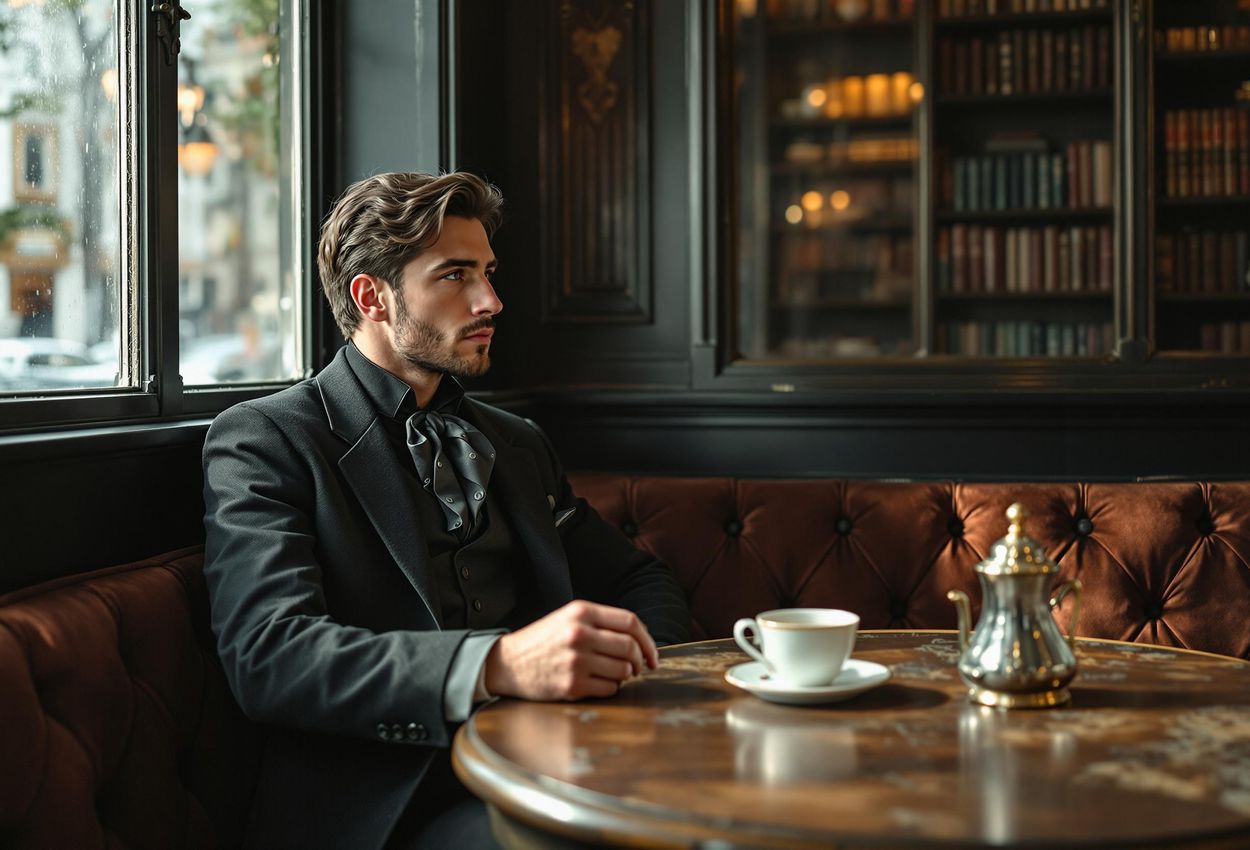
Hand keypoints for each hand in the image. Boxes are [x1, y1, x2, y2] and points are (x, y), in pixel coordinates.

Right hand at [484, 600, 659, 700]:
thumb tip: (639, 638)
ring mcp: (576, 660)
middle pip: (629, 647)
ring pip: (623, 670)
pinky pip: (609, 688)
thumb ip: (600, 623)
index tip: (652, 655)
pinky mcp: (571, 685)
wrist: (507, 663)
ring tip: (615, 675)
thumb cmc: (541, 642)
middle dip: (640, 661)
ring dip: (626, 675)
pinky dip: (612, 688)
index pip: (630, 622)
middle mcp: (579, 634)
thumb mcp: (567, 619)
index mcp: (581, 612)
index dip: (647, 640)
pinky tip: (601, 684)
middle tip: (639, 669)